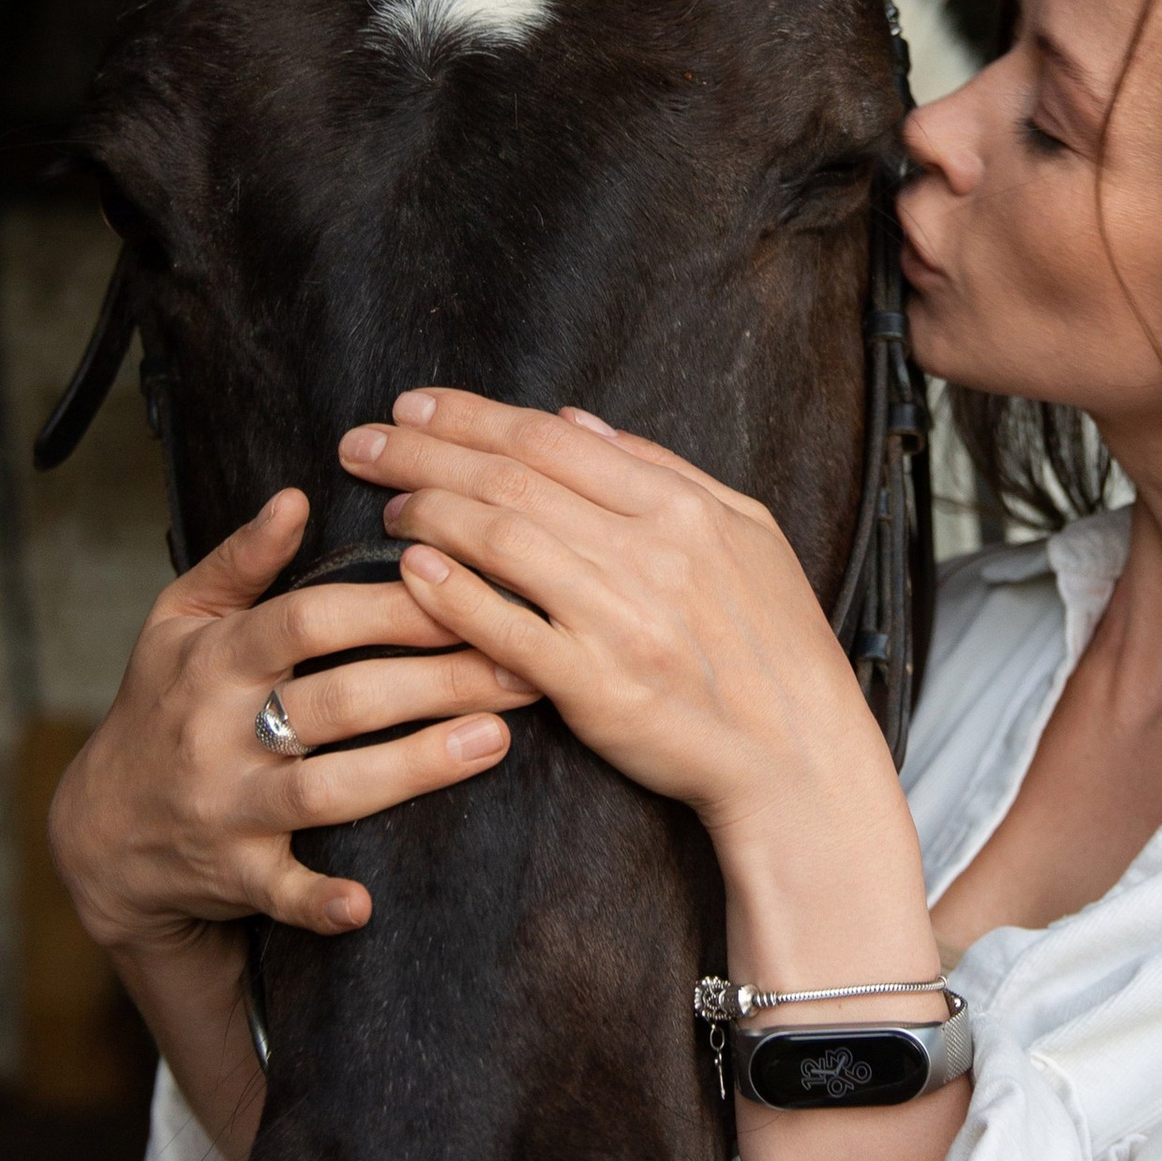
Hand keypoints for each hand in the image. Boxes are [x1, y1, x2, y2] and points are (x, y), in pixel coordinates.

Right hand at [48, 487, 535, 958]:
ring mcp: (226, 805)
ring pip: (325, 788)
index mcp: (215, 659)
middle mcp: (219, 730)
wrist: (101, 830)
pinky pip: (279, 891)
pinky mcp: (233, 873)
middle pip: (337, 700)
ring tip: (494, 739)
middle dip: (434, 680)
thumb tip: (296, 496)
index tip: (466, 586)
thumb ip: (239, 560)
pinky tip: (366, 905)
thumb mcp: (178, 622)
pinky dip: (317, 901)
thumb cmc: (162, 704)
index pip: (306, 621)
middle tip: (521, 664)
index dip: (386, 606)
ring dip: (411, 768)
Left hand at [346, 392, 888, 847]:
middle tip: (363, 443)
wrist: (797, 754)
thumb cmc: (773, 644)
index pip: (552, 438)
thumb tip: (577, 422)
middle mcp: (647, 551)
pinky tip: (412, 570)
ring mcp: (618, 618)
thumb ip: (661, 469)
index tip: (413, 406)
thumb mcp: (746, 532)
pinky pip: (504, 629)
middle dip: (424, 452)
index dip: (471, 416)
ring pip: (500, 540)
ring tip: (389, 506)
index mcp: (681, 507)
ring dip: (430, 513)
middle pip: (511, 477)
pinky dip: (453, 594)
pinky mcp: (594, 686)